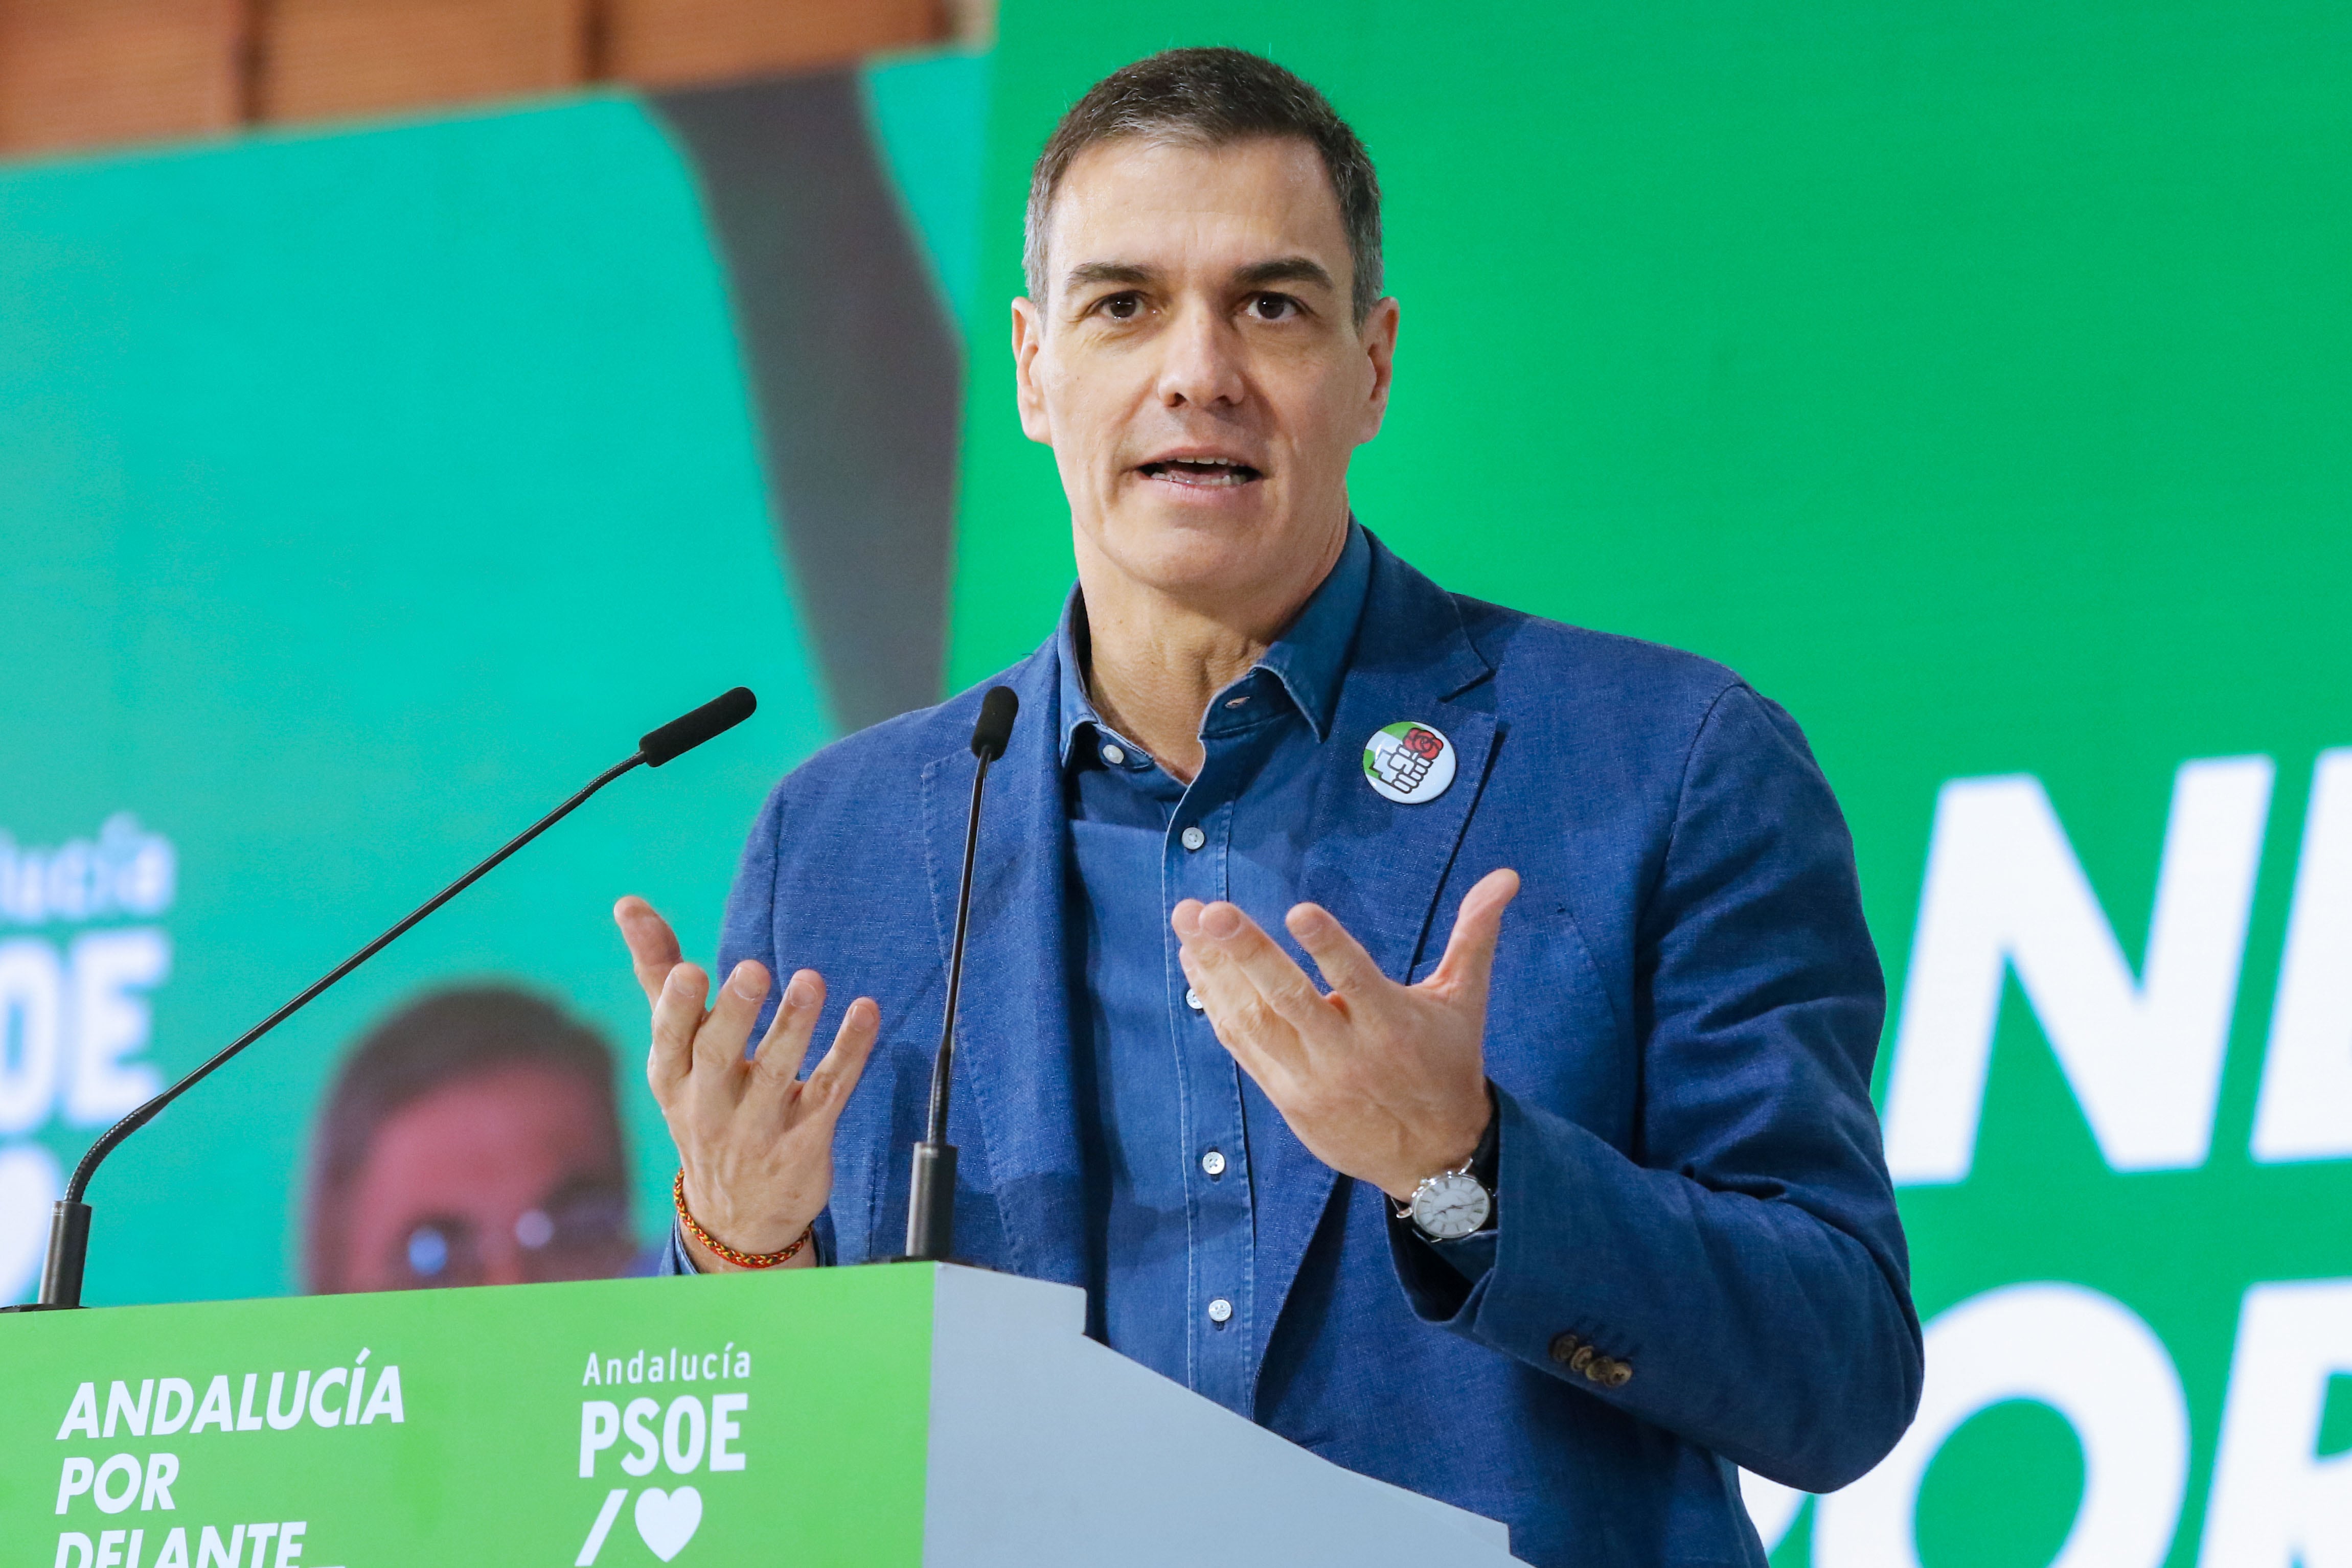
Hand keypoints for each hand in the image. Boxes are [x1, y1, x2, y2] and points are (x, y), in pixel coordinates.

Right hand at [614, 896, 879, 1271]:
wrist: (737, 1215)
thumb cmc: (704, 1105)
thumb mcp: (674, 1052)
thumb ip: (659, 974)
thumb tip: (629, 904)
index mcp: (672, 1079)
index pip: (668, 1041)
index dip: (676, 1008)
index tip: (689, 971)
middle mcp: (709, 1106)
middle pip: (718, 1058)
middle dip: (734, 1014)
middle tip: (754, 969)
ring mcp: (758, 1128)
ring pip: (779, 1074)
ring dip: (795, 1025)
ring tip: (811, 981)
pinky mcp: (805, 1141)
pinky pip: (830, 1091)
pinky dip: (850, 1051)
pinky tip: (865, 1011)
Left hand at [1171, 868, 1518, 1199]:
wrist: (1434, 1159)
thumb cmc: (1448, 1067)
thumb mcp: (1465, 1003)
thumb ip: (1475, 936)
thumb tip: (1506, 876)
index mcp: (1394, 1026)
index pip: (1358, 982)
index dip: (1329, 947)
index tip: (1300, 911)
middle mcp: (1349, 1054)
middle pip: (1290, 1001)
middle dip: (1247, 953)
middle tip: (1212, 911)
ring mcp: (1311, 1079)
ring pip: (1255, 1021)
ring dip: (1215, 971)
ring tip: (1187, 922)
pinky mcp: (1287, 1097)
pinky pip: (1243, 1046)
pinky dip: (1216, 1006)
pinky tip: (1194, 967)